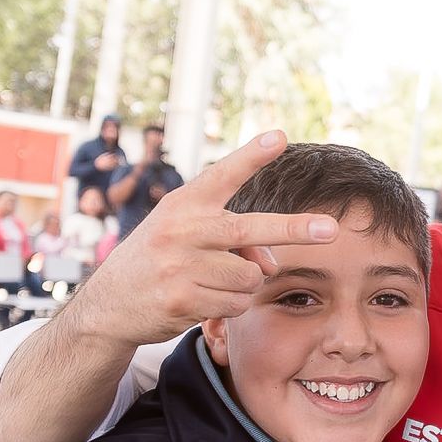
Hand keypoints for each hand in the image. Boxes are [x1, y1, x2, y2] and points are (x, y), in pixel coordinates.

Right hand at [60, 130, 338, 349]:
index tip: (279, 137)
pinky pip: (235, 304)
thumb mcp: (188, 237)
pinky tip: (202, 299)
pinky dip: (230, 304)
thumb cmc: (161, 259)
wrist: (110, 303)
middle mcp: (182, 230)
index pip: (222, 174)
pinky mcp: (181, 300)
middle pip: (250, 230)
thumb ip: (234, 241)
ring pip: (250, 276)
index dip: (251, 156)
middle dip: (296, 230)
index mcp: (184, 204)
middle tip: (331, 229)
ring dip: (245, 283)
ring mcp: (180, 266)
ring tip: (212, 280)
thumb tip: (272, 265)